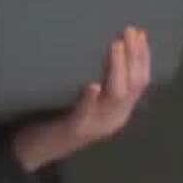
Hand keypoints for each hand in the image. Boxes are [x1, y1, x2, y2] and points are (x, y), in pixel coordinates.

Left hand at [13, 27, 151, 170]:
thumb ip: (99, 83)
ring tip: (116, 45)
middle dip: (135, 57)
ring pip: (116, 97)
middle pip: (134, 86)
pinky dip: (90, 99)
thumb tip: (106, 47)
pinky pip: (86, 114)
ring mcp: (97, 125)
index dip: (143, 57)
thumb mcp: (87, 100)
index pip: (141, 82)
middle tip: (131, 31)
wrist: (38, 150)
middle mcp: (114, 118)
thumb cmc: (61, 119)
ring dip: (117, 69)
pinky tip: (92, 85)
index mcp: (120, 111)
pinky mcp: (76, 130)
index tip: (141, 33)